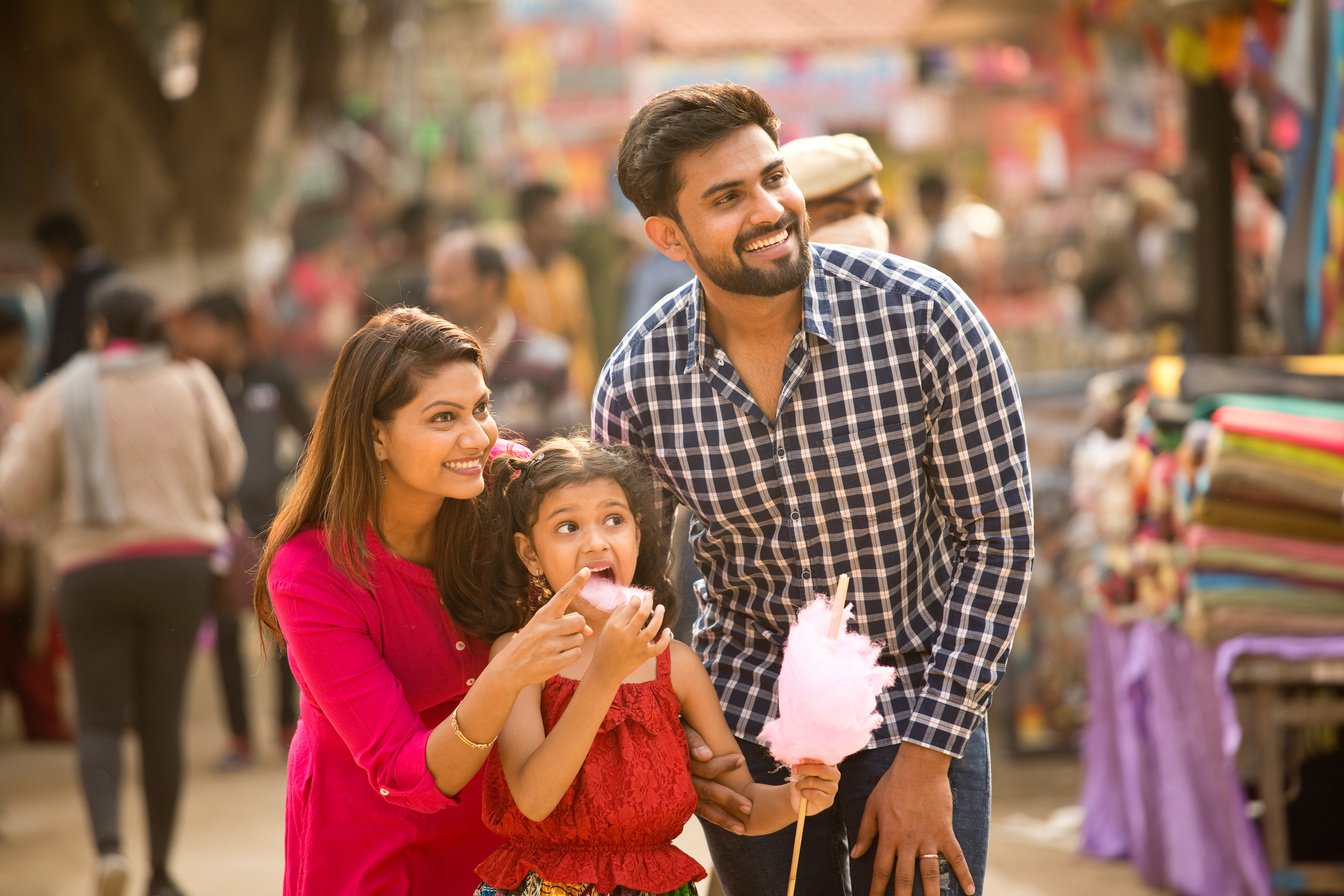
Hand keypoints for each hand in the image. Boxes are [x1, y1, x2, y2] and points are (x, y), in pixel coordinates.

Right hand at [492, 568, 591, 688]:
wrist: (508, 669)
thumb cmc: (528, 645)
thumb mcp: (540, 628)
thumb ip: (564, 624)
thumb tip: (590, 631)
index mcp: (543, 614)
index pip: (563, 595)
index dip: (576, 582)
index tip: (587, 570)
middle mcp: (547, 627)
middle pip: (580, 620)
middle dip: (577, 627)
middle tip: (563, 635)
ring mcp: (550, 645)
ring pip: (580, 639)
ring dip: (573, 643)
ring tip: (555, 648)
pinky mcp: (554, 662)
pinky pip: (577, 654)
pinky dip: (571, 656)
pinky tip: (558, 658)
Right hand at [589, 590, 670, 683]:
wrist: (605, 671)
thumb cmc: (606, 646)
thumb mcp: (607, 628)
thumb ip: (618, 613)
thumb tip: (630, 600)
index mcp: (616, 626)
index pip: (631, 607)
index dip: (637, 599)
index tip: (638, 598)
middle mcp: (626, 635)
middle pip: (642, 614)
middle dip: (648, 602)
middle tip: (650, 597)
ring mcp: (636, 646)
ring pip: (652, 629)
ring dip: (659, 616)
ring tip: (661, 608)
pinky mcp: (644, 656)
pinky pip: (658, 648)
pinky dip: (665, 640)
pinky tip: (667, 630)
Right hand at [683, 723, 751, 833]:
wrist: (652, 741)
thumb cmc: (672, 731)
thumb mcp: (681, 730)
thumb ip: (693, 742)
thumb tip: (707, 756)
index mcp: (680, 763)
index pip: (706, 768)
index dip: (724, 765)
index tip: (742, 759)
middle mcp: (679, 781)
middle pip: (706, 792)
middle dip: (728, 800)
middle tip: (749, 808)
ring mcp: (678, 793)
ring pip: (702, 808)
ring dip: (722, 819)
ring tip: (741, 829)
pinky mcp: (678, 800)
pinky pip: (698, 811)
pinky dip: (712, 817)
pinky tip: (727, 825)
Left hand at [788, 761, 839, 815]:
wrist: (799, 797)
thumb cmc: (802, 779)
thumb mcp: (801, 769)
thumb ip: (803, 763)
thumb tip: (799, 761)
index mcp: (830, 763)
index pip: (824, 758)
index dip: (811, 759)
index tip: (799, 760)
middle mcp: (834, 775)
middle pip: (823, 769)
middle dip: (806, 769)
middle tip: (794, 770)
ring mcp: (833, 788)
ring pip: (814, 782)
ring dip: (801, 783)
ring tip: (798, 785)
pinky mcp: (829, 800)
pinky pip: (814, 795)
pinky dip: (804, 793)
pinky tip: (803, 793)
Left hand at [850, 744, 974, 895]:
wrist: (919, 766)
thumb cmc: (893, 783)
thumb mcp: (872, 805)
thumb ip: (865, 832)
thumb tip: (856, 854)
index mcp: (888, 835)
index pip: (881, 870)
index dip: (876, 889)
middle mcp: (908, 841)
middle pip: (904, 879)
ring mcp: (928, 838)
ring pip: (930, 874)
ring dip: (931, 894)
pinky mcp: (945, 832)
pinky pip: (956, 856)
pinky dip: (964, 874)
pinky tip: (970, 891)